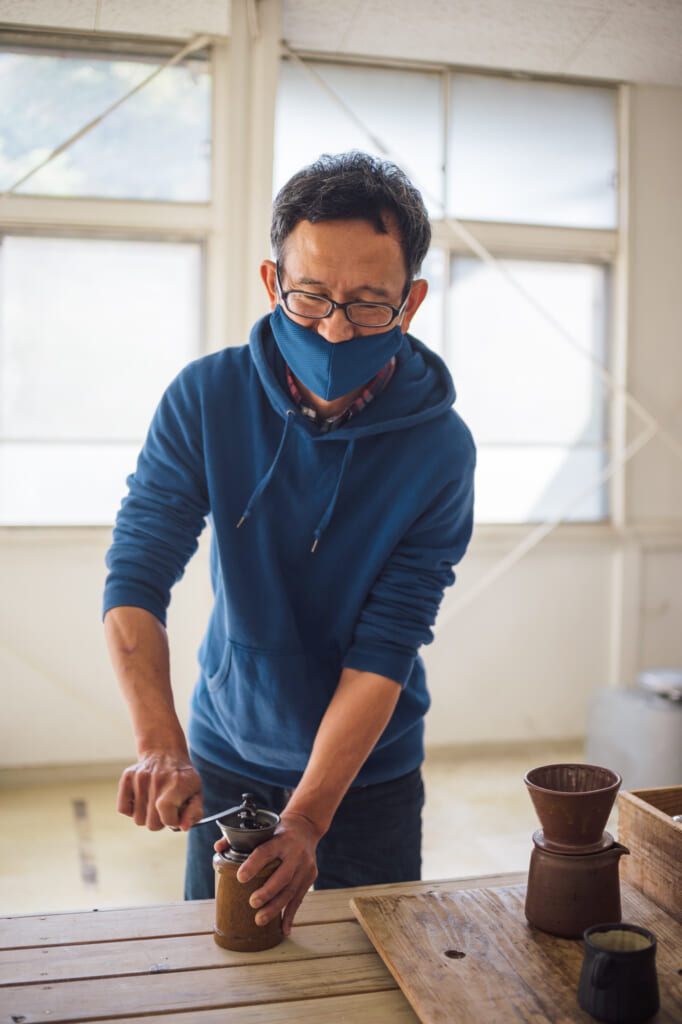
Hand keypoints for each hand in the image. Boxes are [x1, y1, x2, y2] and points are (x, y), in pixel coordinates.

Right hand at [117, 752, 202, 831]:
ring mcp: (140, 777)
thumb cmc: (182, 778)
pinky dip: (131, 810)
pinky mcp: (127, 777)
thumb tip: (183, 827)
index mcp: (177, 784)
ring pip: (137, 819)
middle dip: (160, 821)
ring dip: (146, 816)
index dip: (172, 821)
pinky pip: (123, 809)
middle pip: (151, 824)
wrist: (165, 752)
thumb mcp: (196, 792)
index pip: (168, 818)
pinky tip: (142, 799)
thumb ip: (194, 813)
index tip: (176, 814)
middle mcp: (157, 779)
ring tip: (154, 802)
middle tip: (165, 809)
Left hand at [215, 810, 319, 935]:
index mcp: (281, 839)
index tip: (240, 877)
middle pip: (282, 876)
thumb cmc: (280, 829)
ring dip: (275, 907)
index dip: (253, 865)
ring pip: (291, 890)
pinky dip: (290, 914)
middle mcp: (296, 852)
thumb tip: (218, 848)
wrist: (306, 827)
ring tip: (260, 919)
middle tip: (252, 903)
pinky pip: (299, 898)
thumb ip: (240, 837)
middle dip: (267, 892)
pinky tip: (283, 928)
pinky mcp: (310, 876)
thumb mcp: (264, 828)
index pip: (266, 852)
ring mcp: (305, 866)